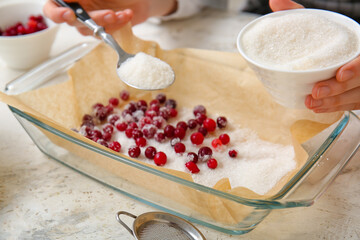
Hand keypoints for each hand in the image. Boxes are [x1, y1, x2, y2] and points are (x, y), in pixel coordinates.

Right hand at [43, 0, 176, 34]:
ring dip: (106, 22)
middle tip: (108, 13)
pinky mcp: (104, 29)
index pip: (52, 7)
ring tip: (119, 13)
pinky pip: (106, 33)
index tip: (69, 14)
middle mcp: (79, 8)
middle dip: (92, 19)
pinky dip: (118, 24)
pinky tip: (127, 14)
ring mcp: (91, 20)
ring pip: (90, 30)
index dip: (55, 13)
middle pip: (73, 21)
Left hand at [269, 0, 359, 111]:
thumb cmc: (325, 38)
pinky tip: (318, 108)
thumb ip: (297, 12)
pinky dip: (334, 107)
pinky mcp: (357, 94)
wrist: (337, 49)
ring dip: (333, 102)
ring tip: (311, 103)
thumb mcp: (316, 23)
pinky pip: (351, 104)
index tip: (339, 74)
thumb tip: (274, 1)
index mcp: (358, 45)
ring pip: (356, 96)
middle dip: (338, 90)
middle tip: (315, 92)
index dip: (357, 68)